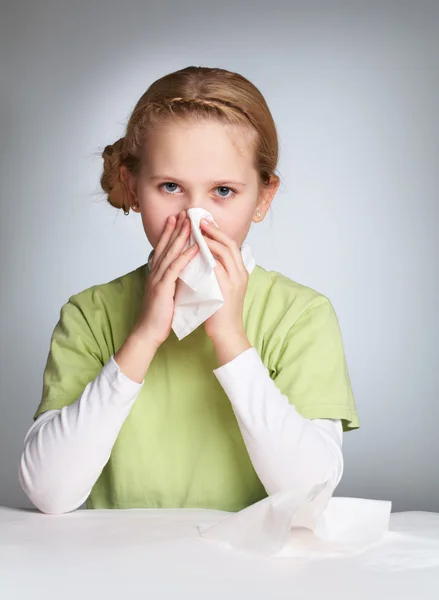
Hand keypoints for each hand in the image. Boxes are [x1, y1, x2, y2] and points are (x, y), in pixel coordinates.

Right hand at [133, 210, 198, 345]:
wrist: (148, 331)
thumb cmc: (159, 315)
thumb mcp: (166, 293)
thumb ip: (172, 280)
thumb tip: (182, 272)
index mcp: (157, 273)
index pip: (164, 248)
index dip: (170, 232)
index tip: (178, 218)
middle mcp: (156, 272)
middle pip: (166, 245)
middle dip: (175, 228)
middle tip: (184, 213)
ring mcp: (158, 279)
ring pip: (171, 253)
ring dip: (181, 237)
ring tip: (190, 223)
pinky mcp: (163, 288)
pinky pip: (175, 269)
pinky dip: (185, 257)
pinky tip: (194, 247)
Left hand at [200, 218, 248, 340]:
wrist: (226, 332)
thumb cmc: (220, 311)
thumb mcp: (223, 286)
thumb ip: (218, 272)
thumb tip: (205, 256)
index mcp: (241, 272)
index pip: (231, 245)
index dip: (218, 232)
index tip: (205, 222)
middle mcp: (240, 274)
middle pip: (229, 244)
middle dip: (213, 230)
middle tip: (199, 220)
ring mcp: (234, 281)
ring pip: (224, 253)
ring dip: (209, 240)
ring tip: (196, 231)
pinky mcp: (226, 290)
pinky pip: (216, 267)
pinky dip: (206, 257)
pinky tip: (194, 251)